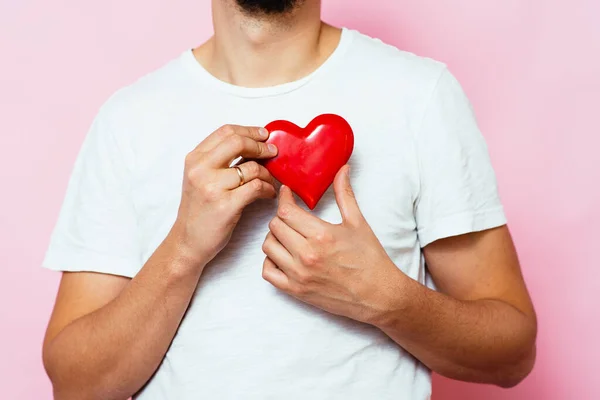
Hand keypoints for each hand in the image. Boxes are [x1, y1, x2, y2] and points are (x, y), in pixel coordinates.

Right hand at [172, 124, 277, 268]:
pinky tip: (268, 194)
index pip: (225, 132)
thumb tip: (253, 145)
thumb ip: (219, 161)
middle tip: (273, 153)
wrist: (187, 242)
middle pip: (238, 142)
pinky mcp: (225, 205)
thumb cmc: (199, 211)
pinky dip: (268, 189)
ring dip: (268, 174)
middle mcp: (200, 169)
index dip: (249, 131)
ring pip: (252, 167)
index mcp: (194, 159)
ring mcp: (212, 187)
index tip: (264, 135)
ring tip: (271, 182)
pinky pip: (256, 187)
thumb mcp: (200, 179)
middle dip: (261, 146)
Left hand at [261, 165, 401, 324]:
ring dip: (274, 237)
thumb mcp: (358, 222)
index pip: (286, 211)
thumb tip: (342, 169)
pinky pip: (268, 272)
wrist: (378, 295)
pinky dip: (271, 261)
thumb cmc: (370, 259)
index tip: (287, 193)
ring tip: (288, 234)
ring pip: (268, 247)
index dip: (284, 198)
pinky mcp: (296, 290)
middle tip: (291, 214)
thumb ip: (345, 193)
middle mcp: (306, 255)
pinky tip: (284, 255)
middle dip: (281, 216)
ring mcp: (299, 275)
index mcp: (321, 235)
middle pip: (274, 226)